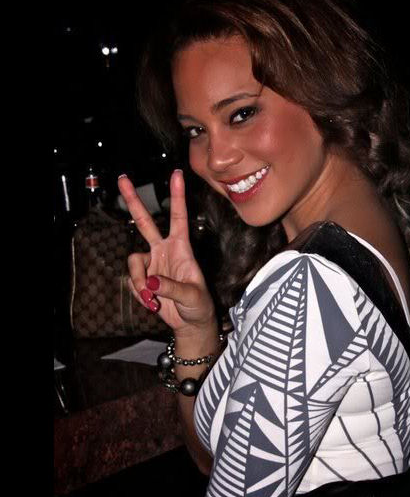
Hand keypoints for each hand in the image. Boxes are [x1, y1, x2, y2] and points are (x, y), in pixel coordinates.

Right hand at [118, 170, 214, 335]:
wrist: (190, 322)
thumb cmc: (198, 305)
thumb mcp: (192, 296)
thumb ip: (171, 288)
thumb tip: (151, 282)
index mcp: (181, 248)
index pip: (178, 217)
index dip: (177, 196)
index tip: (177, 174)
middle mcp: (164, 250)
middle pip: (145, 222)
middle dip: (133, 201)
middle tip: (123, 179)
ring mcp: (152, 263)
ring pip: (133, 261)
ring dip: (139, 282)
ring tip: (152, 299)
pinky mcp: (144, 278)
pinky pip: (133, 280)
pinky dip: (140, 294)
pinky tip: (152, 303)